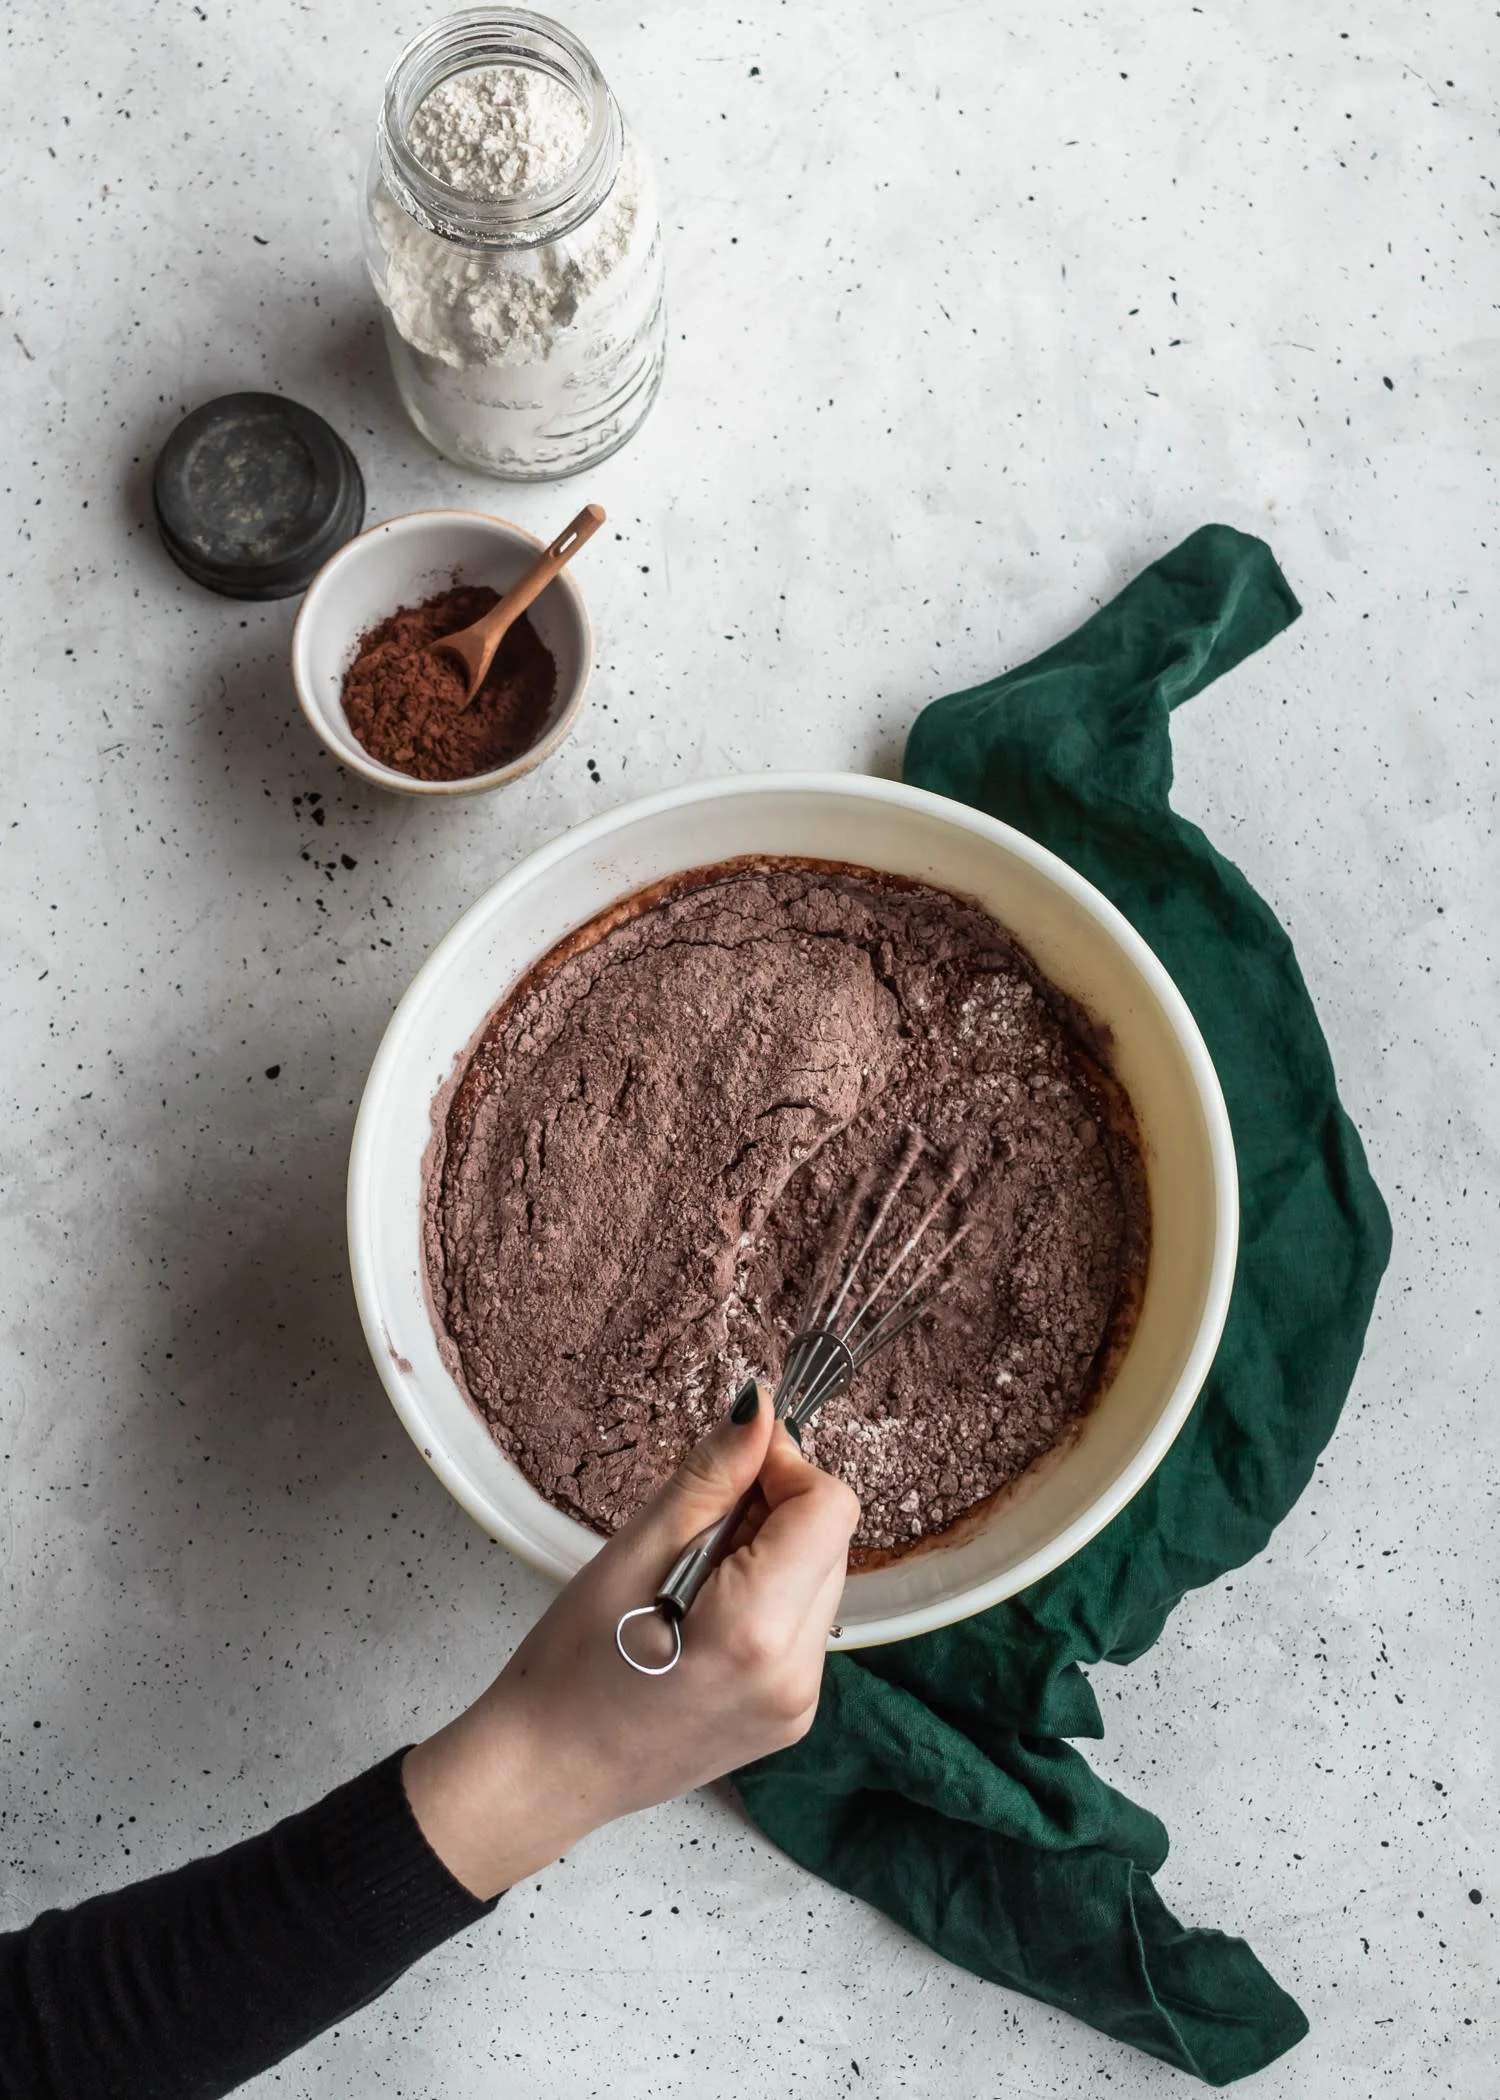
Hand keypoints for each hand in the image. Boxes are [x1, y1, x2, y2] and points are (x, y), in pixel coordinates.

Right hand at [403, 1385, 858, 1898]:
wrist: (547, 1769)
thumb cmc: (573, 1661)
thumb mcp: (637, 1548)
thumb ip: (714, 1474)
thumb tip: (762, 1407)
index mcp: (758, 1627)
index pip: (830, 1506)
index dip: (786, 1467)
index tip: (733, 1466)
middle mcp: (797, 1672)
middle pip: (830, 1542)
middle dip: (775, 1513)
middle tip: (695, 1529)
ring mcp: (800, 1703)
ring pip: (820, 1582)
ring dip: (771, 1557)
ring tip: (691, 1581)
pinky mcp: (791, 1719)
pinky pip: (801, 1629)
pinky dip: (766, 1603)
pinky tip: (703, 1620)